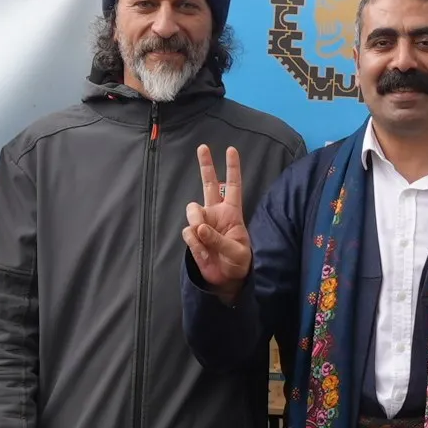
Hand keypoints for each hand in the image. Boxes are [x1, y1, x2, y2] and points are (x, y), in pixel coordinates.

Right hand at [183, 144, 252, 300]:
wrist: (227, 280)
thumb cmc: (239, 263)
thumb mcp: (237, 252)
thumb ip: (219, 239)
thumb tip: (200, 228)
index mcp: (232, 212)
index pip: (232, 186)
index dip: (232, 169)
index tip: (231, 150)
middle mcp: (216, 213)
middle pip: (209, 184)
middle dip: (206, 165)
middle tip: (203, 147)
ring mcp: (203, 223)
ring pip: (192, 210)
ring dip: (196, 222)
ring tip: (204, 238)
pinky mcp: (193, 236)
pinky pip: (188, 233)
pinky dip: (195, 244)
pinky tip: (204, 254)